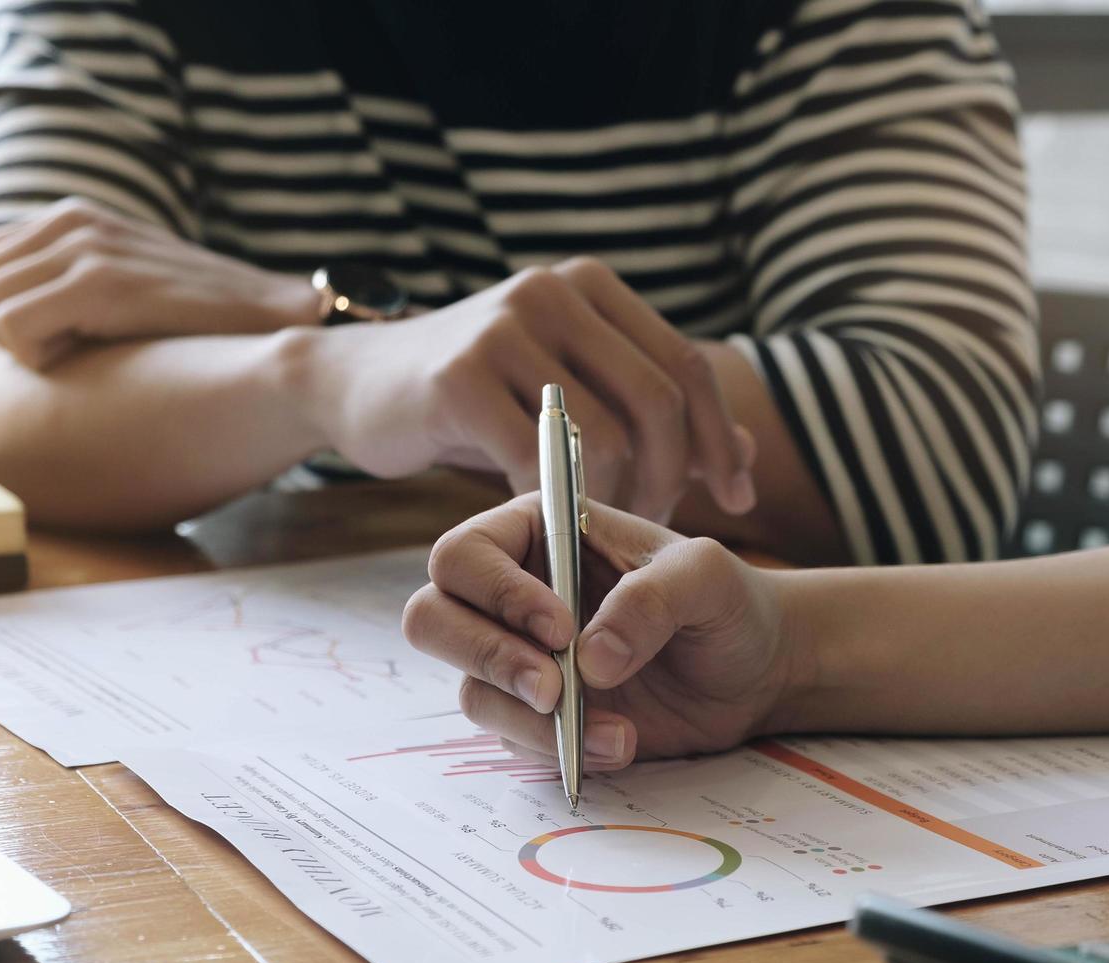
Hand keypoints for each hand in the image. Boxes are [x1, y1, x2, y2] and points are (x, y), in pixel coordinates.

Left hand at [0, 198, 320, 367]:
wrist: (272, 323)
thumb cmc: (197, 325)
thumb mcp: (120, 285)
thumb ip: (55, 278)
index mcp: (69, 218)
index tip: (58, 335)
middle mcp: (69, 221)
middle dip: (2, 332)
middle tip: (71, 348)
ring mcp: (83, 247)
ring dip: (23, 344)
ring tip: (89, 348)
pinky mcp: (98, 282)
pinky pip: (13, 328)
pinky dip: (42, 358)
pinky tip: (99, 355)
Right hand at [307, 258, 755, 521]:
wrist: (355, 386)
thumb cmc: (477, 399)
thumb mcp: (571, 391)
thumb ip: (655, 416)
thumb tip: (753, 454)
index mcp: (591, 287)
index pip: (685, 366)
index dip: (720, 439)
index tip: (739, 500)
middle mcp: (553, 293)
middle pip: (658, 401)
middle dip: (672, 477)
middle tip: (655, 523)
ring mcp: (503, 329)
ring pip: (605, 438)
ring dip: (614, 500)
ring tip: (598, 529)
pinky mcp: (459, 378)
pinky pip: (535, 461)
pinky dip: (549, 504)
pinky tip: (538, 518)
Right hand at [402, 493, 804, 768]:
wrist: (755, 670)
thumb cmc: (727, 600)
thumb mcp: (705, 577)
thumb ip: (651, 599)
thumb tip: (590, 661)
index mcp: (538, 531)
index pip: (465, 554)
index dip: (495, 593)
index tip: (561, 629)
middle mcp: (512, 591)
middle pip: (432, 618)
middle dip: (486, 657)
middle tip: (554, 688)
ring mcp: (519, 656)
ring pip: (471, 688)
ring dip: (531, 719)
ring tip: (616, 732)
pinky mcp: (537, 713)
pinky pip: (512, 737)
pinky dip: (559, 750)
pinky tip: (620, 744)